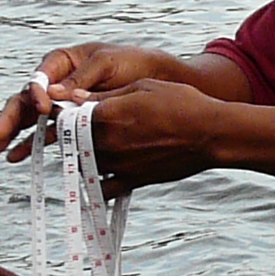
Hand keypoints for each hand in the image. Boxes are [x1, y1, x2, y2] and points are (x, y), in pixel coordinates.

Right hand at [0, 42, 175, 160]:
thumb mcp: (108, 64)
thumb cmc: (134, 64)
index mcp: (63, 63)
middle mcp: (58, 83)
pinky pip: (49, 134)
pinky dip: (34, 144)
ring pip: (32, 119)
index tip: (43, 107)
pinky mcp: (73, 124)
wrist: (160, 83)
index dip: (36, 92)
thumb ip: (81, 78)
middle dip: (11, 118)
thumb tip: (53, 92)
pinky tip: (19, 155)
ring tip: (1, 150)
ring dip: (16, 135)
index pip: (39, 78)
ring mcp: (63, 104)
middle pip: (27, 100)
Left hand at [77, 77, 224, 189]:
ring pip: (83, 164)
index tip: (65, 109)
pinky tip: (97, 175)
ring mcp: (119, 164)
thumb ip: (106, 94)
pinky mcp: (132, 180)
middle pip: (72, 142)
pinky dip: (95, 183)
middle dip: (71, 135)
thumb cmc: (181, 103)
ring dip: (82, 156)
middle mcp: (108, 142)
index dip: (63, 112)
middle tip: (75, 128)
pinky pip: (102, 188)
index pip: (68, 116)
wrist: (211, 134)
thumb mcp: (143, 87)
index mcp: (107, 115)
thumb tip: (74, 96)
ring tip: (91, 146)